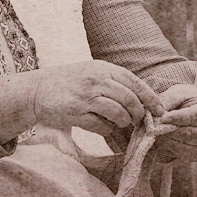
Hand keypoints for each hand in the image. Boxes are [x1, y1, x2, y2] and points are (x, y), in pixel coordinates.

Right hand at [31, 60, 165, 136]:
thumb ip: (112, 80)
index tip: (159, 110)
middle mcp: (96, 80)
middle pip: (130, 99)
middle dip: (139, 113)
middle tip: (139, 121)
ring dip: (124, 121)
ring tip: (121, 123)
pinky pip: (101, 125)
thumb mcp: (91, 72)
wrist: (37, 89)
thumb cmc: (68, 82)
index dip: (150, 97)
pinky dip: (107, 129)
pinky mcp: (75, 113)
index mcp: (102, 68)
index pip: (134, 82)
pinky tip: (103, 126)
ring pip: (118, 113)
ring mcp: (85, 96)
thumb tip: (140, 97)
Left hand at [155, 84, 196, 159]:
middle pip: (189, 133)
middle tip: (154, 126)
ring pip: (184, 145)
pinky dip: (168, 146)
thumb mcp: (180, 93)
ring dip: (167, 139)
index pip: (193, 116)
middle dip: (169, 130)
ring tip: (155, 131)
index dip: (177, 118)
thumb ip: (169, 100)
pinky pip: (181, 153)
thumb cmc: (188, 99)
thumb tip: (159, 111)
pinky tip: (161, 138)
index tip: (162, 118)